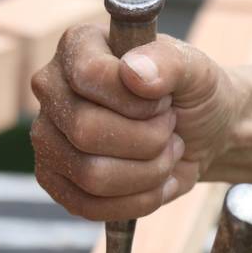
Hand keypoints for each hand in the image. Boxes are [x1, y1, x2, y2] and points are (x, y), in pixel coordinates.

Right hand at [30, 24, 240, 219]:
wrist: (203, 135)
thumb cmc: (194, 94)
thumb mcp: (196, 69)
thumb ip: (169, 61)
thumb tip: (133, 72)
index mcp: (79, 45)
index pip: (89, 76)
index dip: (137, 100)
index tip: (163, 100)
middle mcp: (53, 87)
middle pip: (86, 132)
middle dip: (148, 140)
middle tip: (168, 129)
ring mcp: (48, 136)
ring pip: (92, 175)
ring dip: (147, 172)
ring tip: (164, 153)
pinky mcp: (55, 179)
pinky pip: (88, 206)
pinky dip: (137, 200)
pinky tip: (154, 181)